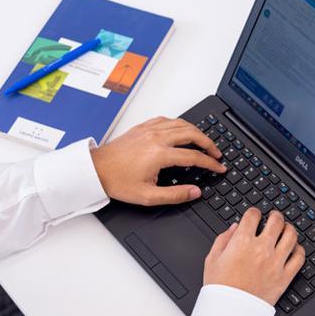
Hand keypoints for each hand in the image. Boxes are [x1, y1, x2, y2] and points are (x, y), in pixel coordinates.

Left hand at [91, 116, 225, 204]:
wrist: (95, 170)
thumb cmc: (118, 182)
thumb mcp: (148, 196)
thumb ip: (175, 195)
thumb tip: (195, 192)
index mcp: (160, 154)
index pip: (194, 156)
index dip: (210, 163)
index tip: (219, 168)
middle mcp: (156, 138)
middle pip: (192, 134)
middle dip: (209, 143)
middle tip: (216, 153)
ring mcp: (149, 129)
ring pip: (182, 124)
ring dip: (197, 132)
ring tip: (205, 142)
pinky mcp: (143, 127)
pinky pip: (168, 120)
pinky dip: (180, 124)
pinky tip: (183, 130)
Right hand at [204, 208, 304, 305]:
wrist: (230, 311)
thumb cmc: (220, 287)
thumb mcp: (212, 258)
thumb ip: (224, 239)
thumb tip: (234, 227)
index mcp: (242, 242)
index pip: (253, 215)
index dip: (254, 212)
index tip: (254, 214)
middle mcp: (261, 249)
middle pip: (276, 221)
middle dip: (275, 215)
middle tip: (274, 216)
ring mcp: (275, 262)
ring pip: (291, 236)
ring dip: (289, 228)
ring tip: (286, 228)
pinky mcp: (284, 277)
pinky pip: (299, 258)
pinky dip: (299, 249)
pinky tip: (294, 248)